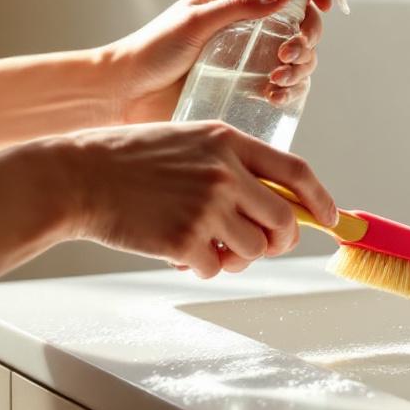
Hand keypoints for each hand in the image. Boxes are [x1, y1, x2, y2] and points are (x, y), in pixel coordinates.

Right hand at [48, 120, 338, 276]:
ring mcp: (206, 206)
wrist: (78, 176)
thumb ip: (233, 164)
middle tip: (264, 246)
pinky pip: (216, 268)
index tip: (331, 218)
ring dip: (239, 256)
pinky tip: (179, 250)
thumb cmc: (131, 160)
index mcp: (229, 141)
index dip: (321, 199)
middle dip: (281, 241)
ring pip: (255, 250)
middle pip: (285, 220)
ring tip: (210, 246)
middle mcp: (225, 172)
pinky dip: (203, 267)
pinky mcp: (185, 239)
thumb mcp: (190, 142)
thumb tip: (279, 202)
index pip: (297, 172)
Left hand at [101, 0, 332, 124]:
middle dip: (307, 35)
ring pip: (299, 55)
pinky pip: (285, 86)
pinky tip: (274, 95)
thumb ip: (240, 5)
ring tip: (278, 79)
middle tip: (289, 52)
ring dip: (301, 66)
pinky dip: (290, 90)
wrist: (125, 94)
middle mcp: (249, 24)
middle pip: (301, 20)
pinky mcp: (248, 87)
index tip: (323, 3)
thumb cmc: (150, 50)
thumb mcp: (194, 22)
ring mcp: (251, 57)